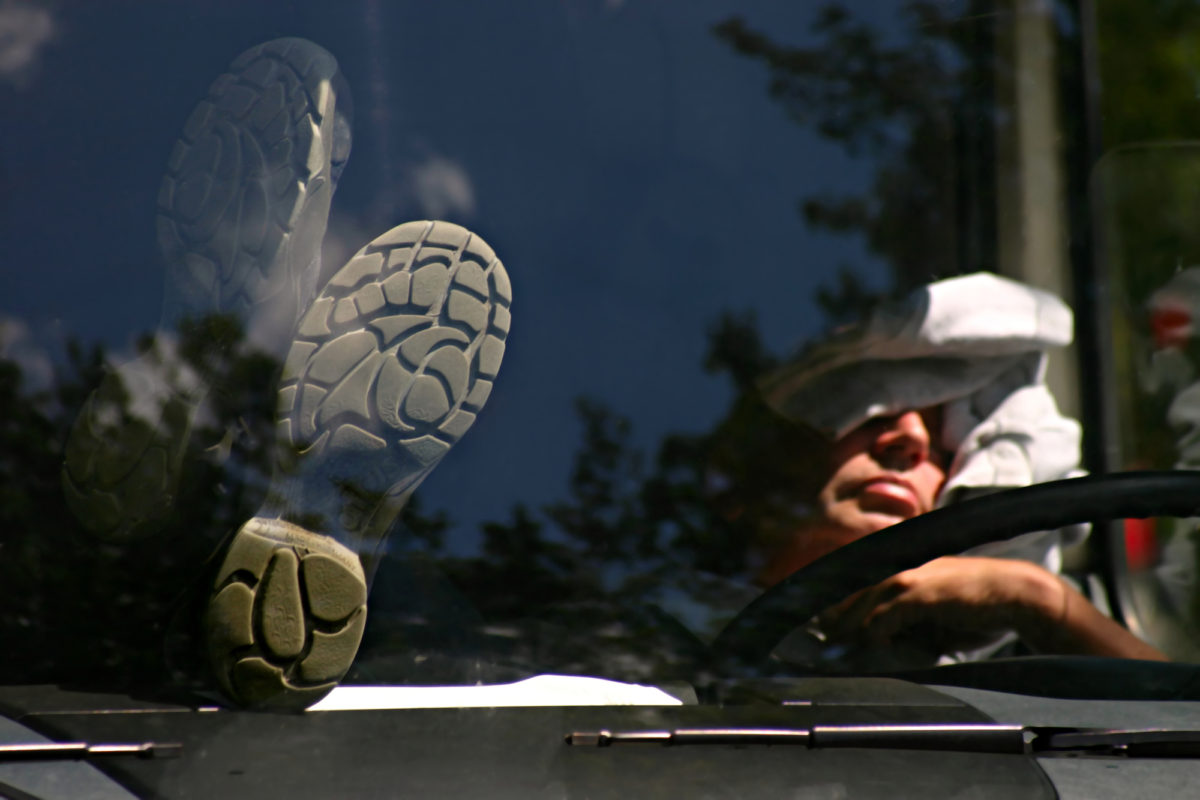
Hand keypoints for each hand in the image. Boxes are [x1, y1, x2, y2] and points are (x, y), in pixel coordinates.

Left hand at [819, 556, 1064, 652]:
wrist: (1014, 595)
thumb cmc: (978, 608)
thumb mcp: (934, 618)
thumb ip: (907, 625)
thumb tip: (880, 644)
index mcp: (901, 569)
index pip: (857, 585)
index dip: (838, 605)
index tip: (822, 626)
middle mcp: (898, 569)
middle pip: (851, 596)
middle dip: (834, 621)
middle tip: (819, 644)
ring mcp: (905, 579)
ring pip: (861, 608)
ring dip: (848, 632)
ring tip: (835, 653)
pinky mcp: (916, 594)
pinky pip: (881, 620)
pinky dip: (872, 637)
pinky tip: (872, 650)